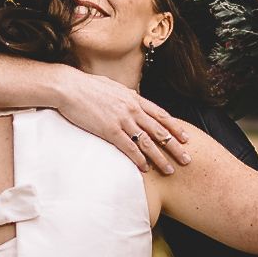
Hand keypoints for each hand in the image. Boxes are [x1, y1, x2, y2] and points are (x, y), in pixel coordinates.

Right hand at [55, 68, 190, 174]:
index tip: (186, 138)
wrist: (70, 87)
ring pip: (147, 142)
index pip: (161, 115)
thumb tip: (133, 97)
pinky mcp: (109, 130)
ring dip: (160, 158)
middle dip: (175, 147)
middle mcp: (132, 109)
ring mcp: (122, 120)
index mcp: (134, 98)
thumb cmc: (88, 86)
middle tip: (187, 159)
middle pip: (160, 131)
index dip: (175, 127)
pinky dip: (139, 159)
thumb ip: (126, 95)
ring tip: (170, 170)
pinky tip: (145, 168)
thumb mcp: (113, 87)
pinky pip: (129, 148)